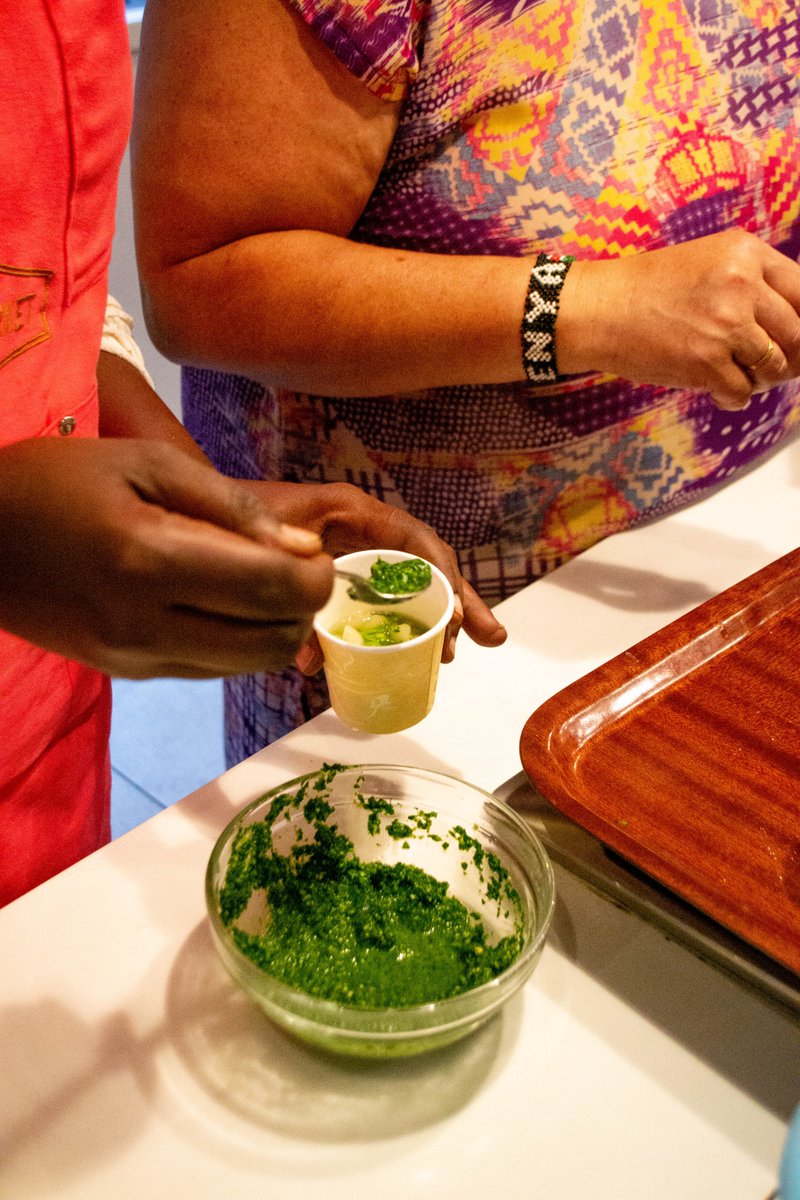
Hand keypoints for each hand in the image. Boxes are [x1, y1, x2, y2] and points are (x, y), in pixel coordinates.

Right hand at [0, 438, 332, 677]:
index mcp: (151, 560)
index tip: (317, 553)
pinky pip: (211, 670)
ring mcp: (136, 658)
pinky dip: (236, 642)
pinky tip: (221, 603)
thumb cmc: (58, 481)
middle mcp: (146, 624)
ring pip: (247, 665)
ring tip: (261, 584)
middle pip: (270, 640)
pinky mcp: (128, 673)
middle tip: (297, 567)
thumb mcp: (145, 464)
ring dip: (274, 629)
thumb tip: (300, 547)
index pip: (271, 589)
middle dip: (303, 607)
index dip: (316, 576)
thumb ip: (229, 505)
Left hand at [243, 480, 507, 671]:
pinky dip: (400, 623)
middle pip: (427, 565)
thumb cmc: (236, 514)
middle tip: (489, 639)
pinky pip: (383, 596)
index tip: (458, 616)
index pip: (415, 541)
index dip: (443, 577)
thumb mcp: (263, 545)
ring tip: (457, 655)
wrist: (205, 506)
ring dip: (440, 617)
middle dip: (461, 602)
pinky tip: (416, 653)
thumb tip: (312, 661)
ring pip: (411, 583)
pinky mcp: (344, 570)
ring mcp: (357, 550)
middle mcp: (364, 529)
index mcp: (353, 512)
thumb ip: (286, 595)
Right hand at [560, 229, 799, 409]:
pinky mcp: (707, 362)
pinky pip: (742, 391)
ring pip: (774, 366)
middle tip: (768, 365)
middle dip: (786, 356)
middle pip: (796, 333)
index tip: (793, 340)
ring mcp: (726, 325)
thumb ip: (750, 281)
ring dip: (759, 378)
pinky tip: (715, 388)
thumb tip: (793, 325)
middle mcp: (743, 285)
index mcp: (746, 253)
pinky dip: (732, 396)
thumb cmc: (645, 288)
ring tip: (736, 375)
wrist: (597, 309)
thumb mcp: (707, 261)